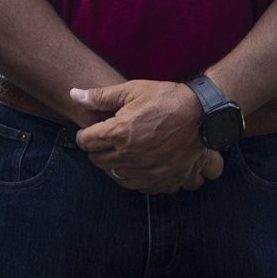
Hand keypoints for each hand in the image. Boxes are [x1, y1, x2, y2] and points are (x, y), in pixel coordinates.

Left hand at [71, 80, 224, 193]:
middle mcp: (129, 156)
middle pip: (97, 161)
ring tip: (122, 151)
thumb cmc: (167, 98)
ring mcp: (145, 172)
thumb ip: (101, 96)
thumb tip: (74, 94)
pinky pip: (137, 187)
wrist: (202, 115)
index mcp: (119, 133)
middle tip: (106, 139)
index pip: (86, 141)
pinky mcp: (161, 181)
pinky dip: (134, 178)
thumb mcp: (134, 90)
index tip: (92, 130)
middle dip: (97, 150)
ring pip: (115, 177)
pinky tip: (139, 164)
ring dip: (114, 165)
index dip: (85, 134)